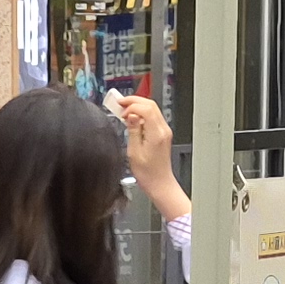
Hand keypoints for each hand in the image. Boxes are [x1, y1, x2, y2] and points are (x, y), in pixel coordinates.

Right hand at [113, 92, 185, 213]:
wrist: (159, 183)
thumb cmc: (148, 173)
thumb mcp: (134, 152)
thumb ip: (133, 131)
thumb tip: (131, 116)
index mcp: (156, 133)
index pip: (146, 108)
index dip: (131, 105)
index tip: (120, 109)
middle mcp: (163, 130)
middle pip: (150, 104)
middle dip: (134, 100)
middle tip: (120, 102)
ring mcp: (164, 131)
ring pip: (152, 109)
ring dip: (138, 106)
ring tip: (124, 110)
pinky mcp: (162, 134)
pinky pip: (153, 117)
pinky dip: (142, 113)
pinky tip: (132, 118)